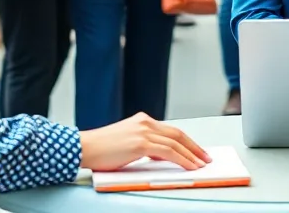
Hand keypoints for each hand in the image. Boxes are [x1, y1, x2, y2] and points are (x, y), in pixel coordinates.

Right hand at [80, 113, 210, 171]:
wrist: (83, 147)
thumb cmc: (101, 149)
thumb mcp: (127, 143)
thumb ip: (145, 145)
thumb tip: (162, 156)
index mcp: (142, 120)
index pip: (171, 130)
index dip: (186, 141)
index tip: (197, 150)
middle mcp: (145, 122)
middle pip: (178, 134)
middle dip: (194, 147)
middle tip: (206, 157)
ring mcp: (143, 131)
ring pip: (176, 142)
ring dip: (192, 154)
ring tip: (201, 164)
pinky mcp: (141, 143)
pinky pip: (169, 152)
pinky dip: (182, 159)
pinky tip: (190, 166)